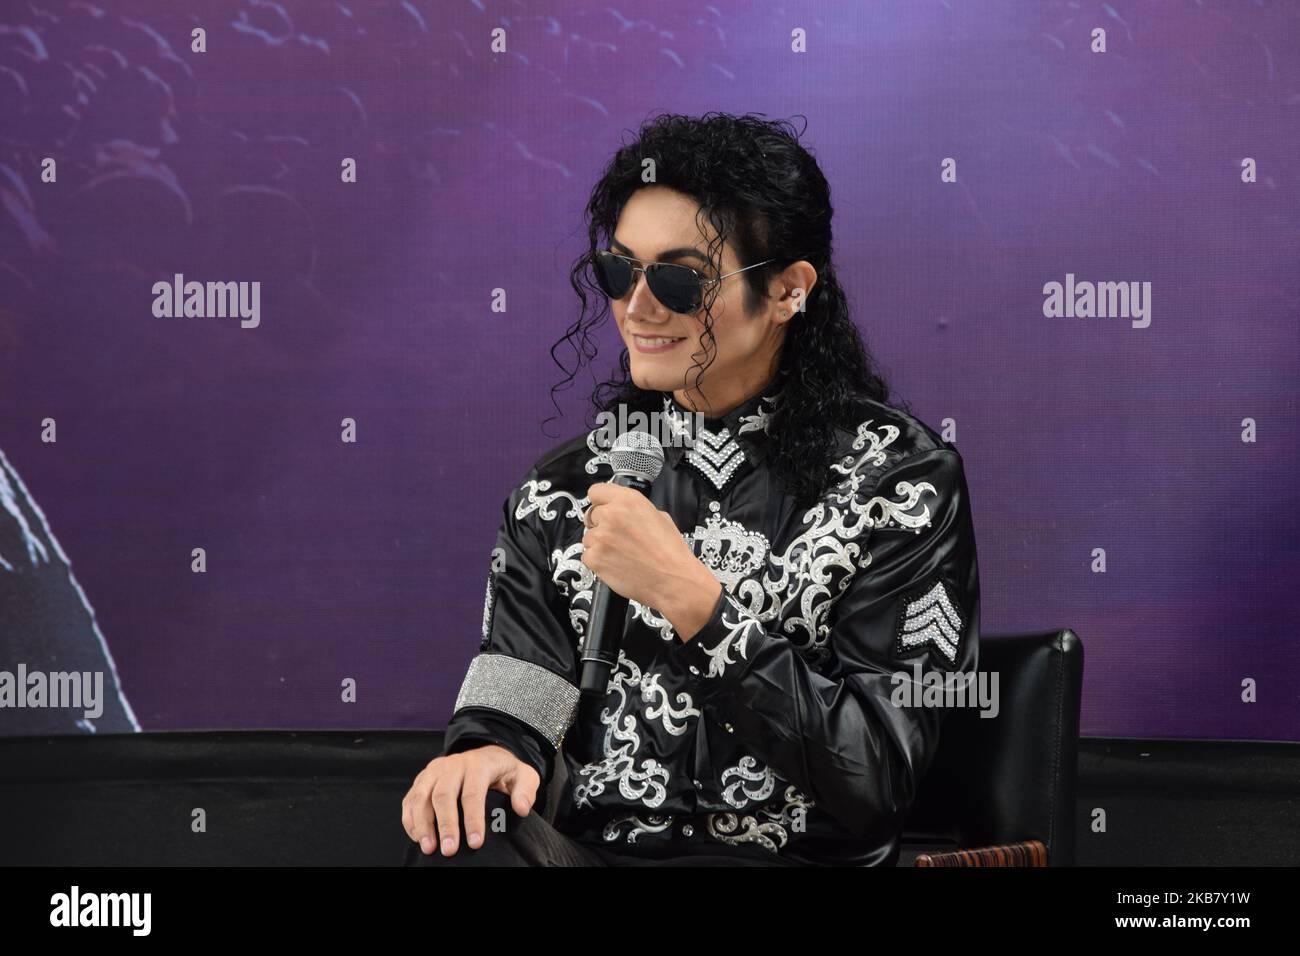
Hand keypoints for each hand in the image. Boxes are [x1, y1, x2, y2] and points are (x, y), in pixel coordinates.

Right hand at [400, 744, 539, 856]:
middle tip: (449, 851)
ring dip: (423, 824)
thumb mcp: (523, 775)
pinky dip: (411, 820)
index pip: (473, 793)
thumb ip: (525, 790)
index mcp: (478, 764)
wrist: (485, 755)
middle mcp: (452, 765)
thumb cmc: (503, 772)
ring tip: (428, 848)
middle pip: (443, 795)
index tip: (475, 843)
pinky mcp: (421, 780)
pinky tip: (418, 839)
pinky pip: (410, 800)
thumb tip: (521, 809)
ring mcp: (434, 771)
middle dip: (445, 825)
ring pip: (422, 796)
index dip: (473, 819)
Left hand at [582, 482, 721, 639]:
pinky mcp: (595, 558)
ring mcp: (601, 537)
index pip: (596, 491)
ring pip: (588, 537)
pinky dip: (598, 561)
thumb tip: (623, 510)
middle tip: (618, 537)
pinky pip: (587, 556)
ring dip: (600, 544)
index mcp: (628, 501)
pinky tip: (616, 564)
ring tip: (621, 554)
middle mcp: (612, 515)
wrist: (673, 580)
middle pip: (592, 515)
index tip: (602, 508)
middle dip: (602, 525)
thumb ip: (634, 509)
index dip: (600, 502)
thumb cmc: (670, 553)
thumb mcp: (659, 517)